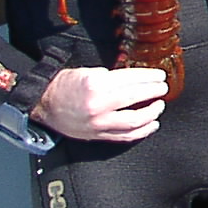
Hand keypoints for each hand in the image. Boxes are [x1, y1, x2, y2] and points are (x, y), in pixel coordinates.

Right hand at [30, 66, 167, 141]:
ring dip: (151, 113)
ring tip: (159, 106)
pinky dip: (141, 131)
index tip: (159, 76)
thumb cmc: (65, 86)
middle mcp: (98, 105)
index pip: (130, 80)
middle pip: (135, 98)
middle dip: (153, 92)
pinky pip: (124, 136)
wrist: (44, 103)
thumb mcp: (88, 72)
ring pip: (133, 121)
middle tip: (162, 88)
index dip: (149, 77)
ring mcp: (98, 123)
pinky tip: (151, 125)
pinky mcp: (97, 135)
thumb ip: (112, 76)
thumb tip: (137, 79)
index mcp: (96, 84)